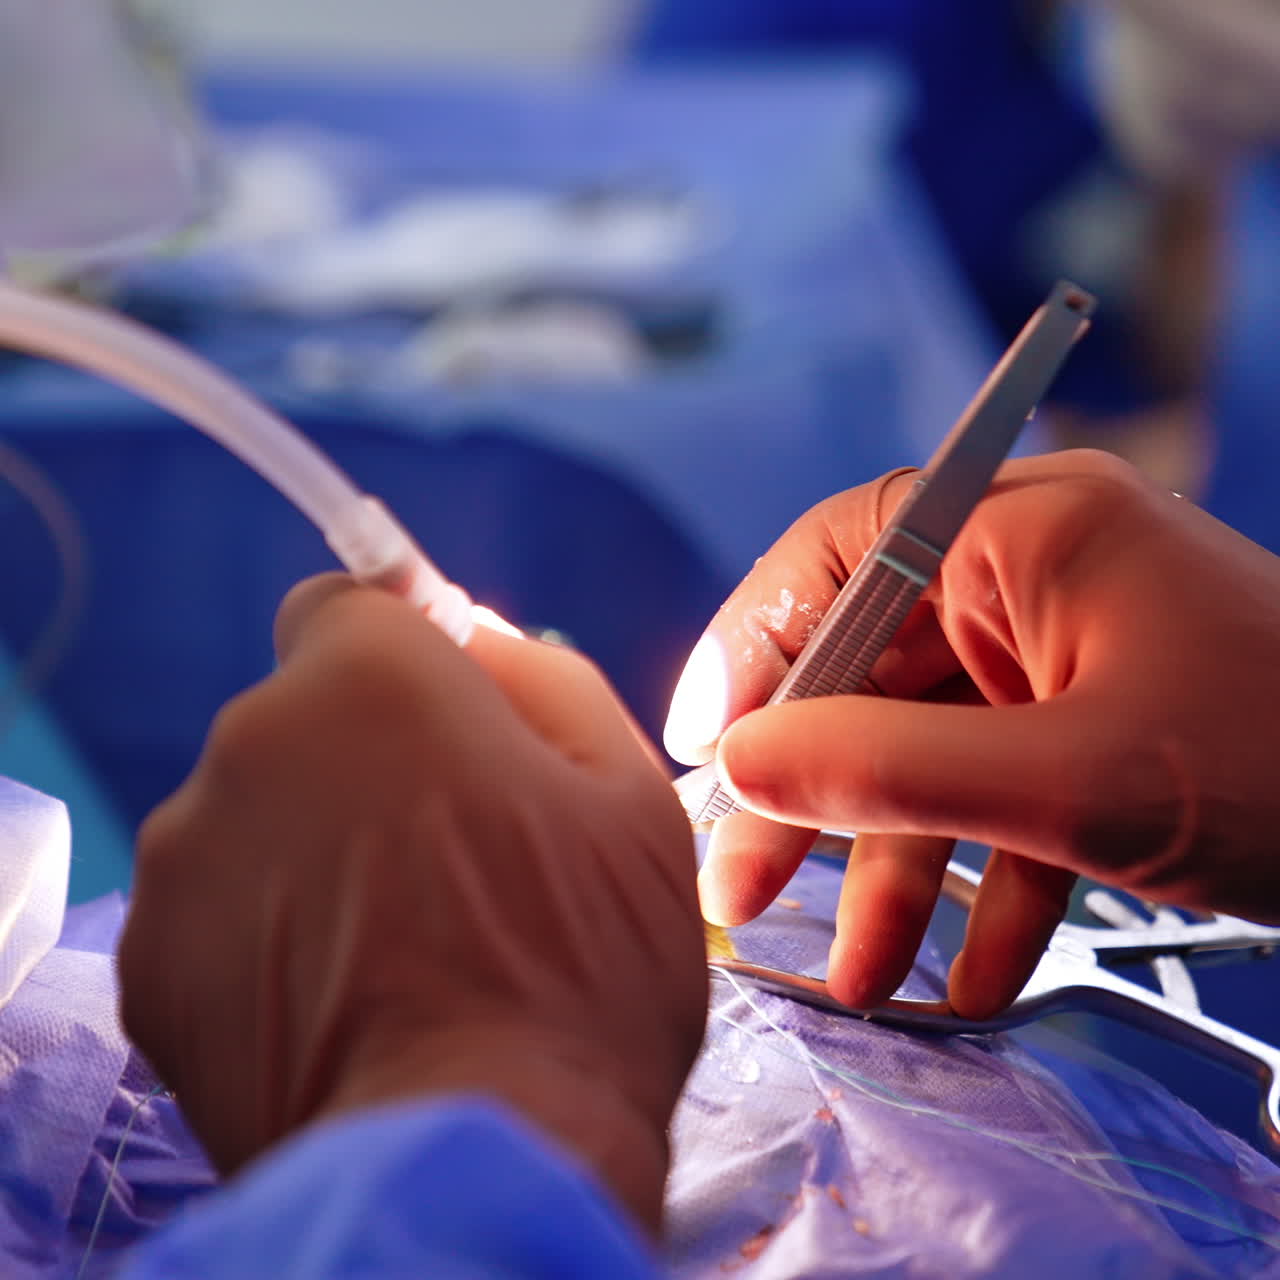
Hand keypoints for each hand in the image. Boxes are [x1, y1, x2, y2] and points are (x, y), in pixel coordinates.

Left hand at [119, 576, 705, 1233]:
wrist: (483, 1162)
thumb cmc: (580, 969)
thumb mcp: (626, 795)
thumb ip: (547, 677)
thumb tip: (478, 635)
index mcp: (370, 680)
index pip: (345, 603)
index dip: (400, 653)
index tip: (444, 719)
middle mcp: (252, 743)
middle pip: (302, 715)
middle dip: (364, 758)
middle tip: (450, 862)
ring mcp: (185, 856)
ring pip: (256, 812)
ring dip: (311, 846)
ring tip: (395, 948)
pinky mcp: (150, 963)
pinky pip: (215, 907)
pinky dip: (262, 934)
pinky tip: (337, 1002)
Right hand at [664, 449, 1279, 1017]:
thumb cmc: (1279, 768)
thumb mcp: (1068, 784)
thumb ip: (886, 773)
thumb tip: (737, 767)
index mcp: (1018, 532)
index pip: (836, 560)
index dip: (755, 651)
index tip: (706, 753)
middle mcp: (1029, 577)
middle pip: (872, 673)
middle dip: (815, 796)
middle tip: (746, 892)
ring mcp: (1066, 654)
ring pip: (936, 750)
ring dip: (896, 868)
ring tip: (858, 980)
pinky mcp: (1099, 726)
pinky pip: (1007, 791)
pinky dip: (985, 883)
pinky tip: (963, 979)